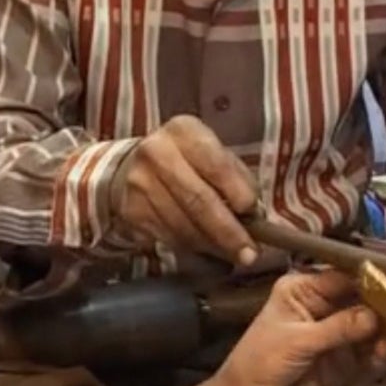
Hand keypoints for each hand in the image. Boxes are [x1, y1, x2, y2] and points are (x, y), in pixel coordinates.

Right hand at [120, 117, 259, 265]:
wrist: (130, 169)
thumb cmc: (186, 162)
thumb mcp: (212, 153)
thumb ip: (237, 177)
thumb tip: (255, 213)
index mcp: (184, 131)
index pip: (216, 164)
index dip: (237, 191)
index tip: (254, 212)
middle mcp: (157, 153)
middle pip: (199, 200)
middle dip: (228, 231)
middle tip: (249, 254)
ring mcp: (140, 183)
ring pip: (184, 225)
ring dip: (212, 246)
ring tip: (232, 255)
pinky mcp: (131, 211)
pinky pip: (169, 238)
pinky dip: (192, 249)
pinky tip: (206, 250)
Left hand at [214, 270, 382, 385]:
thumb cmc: (261, 362)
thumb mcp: (297, 340)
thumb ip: (338, 327)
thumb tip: (375, 315)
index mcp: (303, 290)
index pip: (344, 276)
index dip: (372, 278)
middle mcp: (323, 307)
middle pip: (363, 300)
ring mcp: (336, 334)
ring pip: (371, 326)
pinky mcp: (345, 361)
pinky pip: (369, 352)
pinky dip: (382, 352)